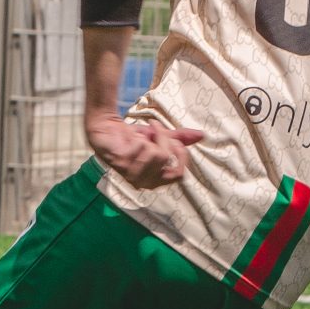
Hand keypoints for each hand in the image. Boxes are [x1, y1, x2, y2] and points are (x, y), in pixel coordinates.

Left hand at [86, 110, 203, 188]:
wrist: (107, 126)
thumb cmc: (131, 136)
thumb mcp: (160, 136)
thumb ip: (180, 138)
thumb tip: (202, 135)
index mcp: (156, 180)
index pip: (179, 174)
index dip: (179, 153)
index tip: (168, 134)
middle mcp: (144, 183)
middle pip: (170, 162)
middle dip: (165, 141)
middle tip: (154, 129)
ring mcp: (132, 176)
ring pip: (158, 156)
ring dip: (151, 138)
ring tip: (141, 134)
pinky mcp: (123, 165)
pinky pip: (144, 150)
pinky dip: (140, 138)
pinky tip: (131, 137)